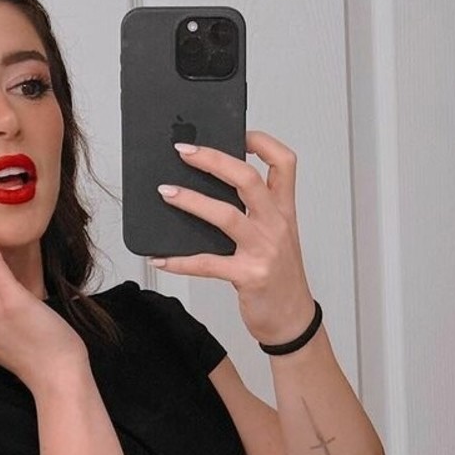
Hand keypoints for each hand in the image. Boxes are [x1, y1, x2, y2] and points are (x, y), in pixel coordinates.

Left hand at [152, 130, 316, 346]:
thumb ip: (255, 214)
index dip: (262, 142)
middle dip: (213, 160)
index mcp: (284, 211)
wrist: (293, 320)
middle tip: (184, 151)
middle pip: (247, 179)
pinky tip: (160, 258)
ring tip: (166, 192)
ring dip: (191, 201)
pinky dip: (180, 260)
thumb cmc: (281, 278)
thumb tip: (209, 192)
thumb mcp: (277, 238)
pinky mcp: (248, 276)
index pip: (284, 163)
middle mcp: (276, 225)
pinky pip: (207, 263)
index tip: (239, 133)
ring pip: (225, 215)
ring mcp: (263, 250)